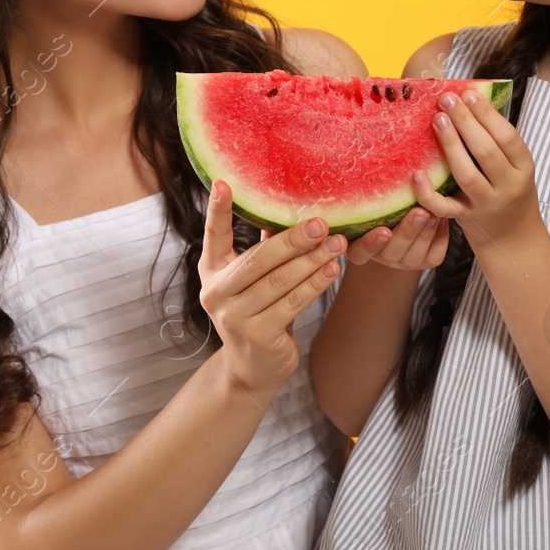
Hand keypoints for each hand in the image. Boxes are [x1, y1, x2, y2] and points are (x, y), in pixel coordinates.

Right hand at [198, 179, 345, 398]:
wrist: (252, 367)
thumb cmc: (257, 311)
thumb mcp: (252, 280)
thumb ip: (264, 249)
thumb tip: (286, 211)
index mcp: (212, 272)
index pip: (213, 236)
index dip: (217, 210)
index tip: (223, 182)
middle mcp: (216, 293)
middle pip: (259, 259)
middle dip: (293, 239)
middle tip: (321, 222)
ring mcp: (234, 317)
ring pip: (280, 281)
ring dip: (313, 260)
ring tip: (338, 243)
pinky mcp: (257, 335)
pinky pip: (293, 302)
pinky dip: (315, 284)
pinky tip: (333, 269)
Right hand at [344, 207, 450, 268]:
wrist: (406, 209)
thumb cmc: (384, 200)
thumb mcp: (374, 200)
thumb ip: (372, 197)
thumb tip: (374, 174)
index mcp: (361, 246)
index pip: (360, 252)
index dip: (371, 244)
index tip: (384, 231)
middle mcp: (382, 257)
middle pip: (392, 252)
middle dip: (408, 230)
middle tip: (421, 212)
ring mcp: (404, 262)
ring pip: (415, 256)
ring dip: (427, 232)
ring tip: (435, 211)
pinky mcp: (425, 262)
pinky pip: (434, 256)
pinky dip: (440, 236)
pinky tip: (442, 218)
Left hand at [412, 88, 538, 245]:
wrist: (513, 236)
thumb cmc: (509, 190)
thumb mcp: (515, 166)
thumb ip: (497, 141)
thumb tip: (468, 101)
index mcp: (523, 168)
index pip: (508, 138)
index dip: (488, 115)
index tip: (469, 94)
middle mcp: (507, 187)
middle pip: (486, 152)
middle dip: (466, 122)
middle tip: (447, 100)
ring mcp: (486, 204)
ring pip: (467, 175)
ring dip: (451, 145)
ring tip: (437, 120)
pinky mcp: (465, 219)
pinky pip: (444, 207)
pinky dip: (428, 193)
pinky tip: (417, 174)